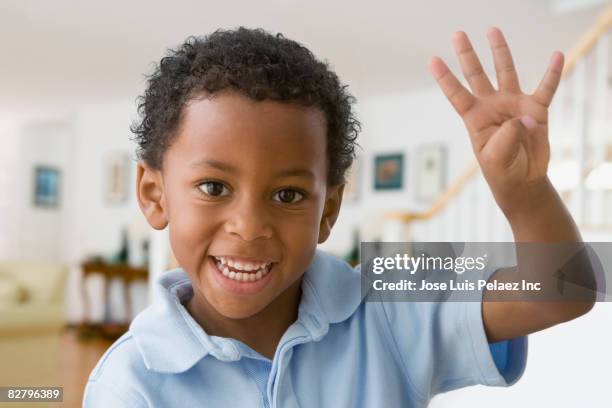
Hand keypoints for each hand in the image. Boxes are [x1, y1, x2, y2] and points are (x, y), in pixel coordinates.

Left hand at [429, 27, 563, 217]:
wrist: (522, 180)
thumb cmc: (501, 170)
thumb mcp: (496, 157)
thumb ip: (507, 137)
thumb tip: (524, 119)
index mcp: (475, 118)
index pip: (457, 94)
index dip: (445, 77)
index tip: (432, 60)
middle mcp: (492, 106)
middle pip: (477, 75)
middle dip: (467, 55)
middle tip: (458, 34)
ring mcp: (513, 105)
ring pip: (506, 72)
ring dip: (500, 51)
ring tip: (493, 30)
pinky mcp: (535, 110)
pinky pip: (546, 88)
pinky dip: (552, 73)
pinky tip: (557, 55)